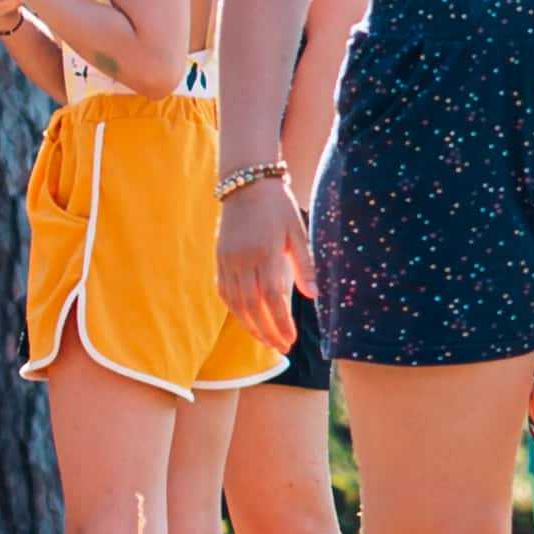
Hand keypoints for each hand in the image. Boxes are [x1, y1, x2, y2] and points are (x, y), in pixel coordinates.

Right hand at [214, 177, 303, 340]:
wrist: (246, 186)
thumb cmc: (278, 209)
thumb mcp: (298, 232)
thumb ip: (305, 265)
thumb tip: (314, 296)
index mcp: (265, 253)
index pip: (272, 297)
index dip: (281, 322)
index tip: (291, 339)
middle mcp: (242, 260)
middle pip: (252, 306)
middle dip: (267, 331)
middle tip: (282, 348)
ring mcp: (227, 260)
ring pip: (235, 302)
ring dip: (250, 326)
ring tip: (266, 341)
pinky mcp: (219, 259)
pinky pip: (224, 292)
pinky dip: (235, 310)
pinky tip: (247, 321)